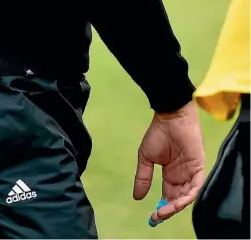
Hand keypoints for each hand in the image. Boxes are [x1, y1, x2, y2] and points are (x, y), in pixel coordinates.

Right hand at [134, 101, 204, 225]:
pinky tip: (177, 201)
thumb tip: (136, 197)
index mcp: (170, 174)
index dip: (162, 208)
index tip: (152, 217)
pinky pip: (196, 187)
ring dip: (176, 206)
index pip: (168, 196)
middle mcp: (182, 176)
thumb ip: (143, 177)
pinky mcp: (199, 167)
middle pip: (178, 199)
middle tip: (157, 216)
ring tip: (164, 210)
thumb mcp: (146, 157)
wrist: (170, 117)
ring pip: (187, 196)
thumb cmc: (158, 134)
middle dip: (168, 210)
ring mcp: (191, 172)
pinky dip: (188, 196)